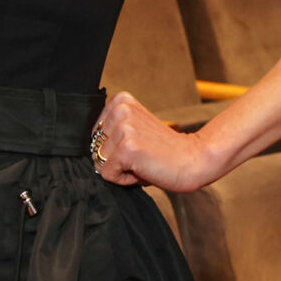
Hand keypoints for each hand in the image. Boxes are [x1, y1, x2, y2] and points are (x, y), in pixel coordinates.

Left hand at [91, 90, 229, 195]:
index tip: (137, 145)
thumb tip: (86, 147)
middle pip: (94, 148)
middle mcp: (120, 110)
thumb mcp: (133, 130)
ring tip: (143, 162)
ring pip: (100, 162)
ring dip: (120, 169)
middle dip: (115, 159)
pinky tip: (144, 169)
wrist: (193, 160)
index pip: (94, 135)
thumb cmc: (162, 151)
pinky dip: (124, 179)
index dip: (113, 147)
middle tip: (142, 155)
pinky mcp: (126, 148)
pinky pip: (108, 175)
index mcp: (120, 101)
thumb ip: (111, 131)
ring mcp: (123, 128)